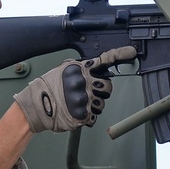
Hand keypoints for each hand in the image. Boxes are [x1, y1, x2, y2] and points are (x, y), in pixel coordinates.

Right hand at [13, 46, 137, 132]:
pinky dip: (87, 116)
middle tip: (89, 92)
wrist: (36, 105)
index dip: (119, 55)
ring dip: (94, 105)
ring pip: (102, 104)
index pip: (104, 60)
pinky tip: (76, 112)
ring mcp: (84, 99)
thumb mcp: (63, 69)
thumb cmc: (49, 87)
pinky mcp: (83, 114)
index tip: (132, 52)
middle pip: (108, 87)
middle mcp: (84, 82)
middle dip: (102, 91)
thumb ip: (81, 68)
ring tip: (78, 103)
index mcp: (79, 69)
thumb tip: (96, 66)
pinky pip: (94, 116)